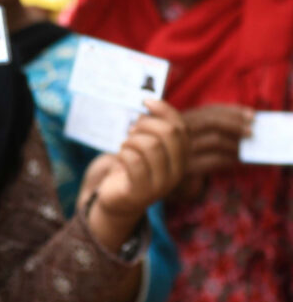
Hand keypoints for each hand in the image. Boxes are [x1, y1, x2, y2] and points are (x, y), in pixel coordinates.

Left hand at [86, 100, 187, 249]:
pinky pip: (133, 161)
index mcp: (182, 158)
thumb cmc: (132, 167)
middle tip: (132, 130)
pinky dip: (123, 153)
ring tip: (126, 146)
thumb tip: (150, 102)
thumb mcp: (146, 145)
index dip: (164, 110)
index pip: (181, 128)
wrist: (119, 200)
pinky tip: (121, 157)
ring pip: (150, 145)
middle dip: (146, 124)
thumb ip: (153, 127)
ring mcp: (161, 185)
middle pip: (169, 134)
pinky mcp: (141, 192)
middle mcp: (177, 172)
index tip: (145, 102)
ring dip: (131, 140)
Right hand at [169, 104, 251, 199]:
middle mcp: (176, 132)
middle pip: (211, 121)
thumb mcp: (189, 137)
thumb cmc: (179, 157)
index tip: (252, 114)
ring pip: (215, 140)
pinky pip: (215, 160)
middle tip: (252, 131)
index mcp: (177, 120)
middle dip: (236, 123)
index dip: (232, 111)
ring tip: (246, 148)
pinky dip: (230, 159)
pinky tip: (237, 161)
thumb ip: (208, 127)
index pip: (208, 110)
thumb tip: (244, 120)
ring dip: (235, 144)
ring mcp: (180, 150)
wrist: (159, 182)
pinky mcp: (186, 168)